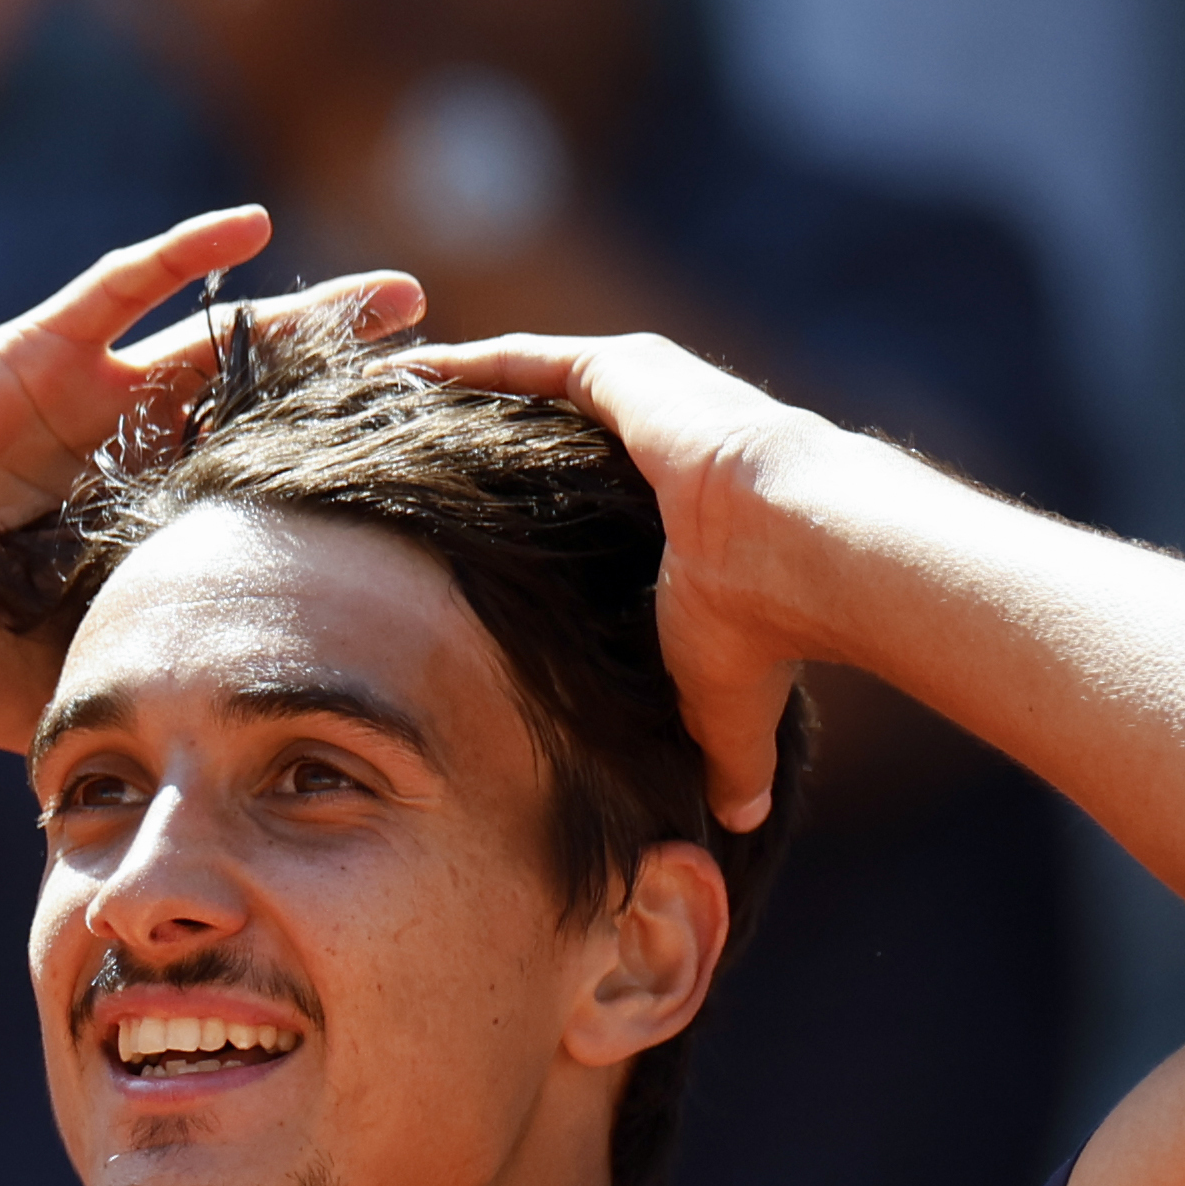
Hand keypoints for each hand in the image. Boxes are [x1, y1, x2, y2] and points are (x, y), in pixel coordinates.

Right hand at [0, 209, 422, 748]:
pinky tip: (250, 227)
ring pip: (209, 339)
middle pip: (253, 402)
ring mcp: (74, 397)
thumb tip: (254, 736)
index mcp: (125, 527)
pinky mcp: (27, 355)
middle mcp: (111, 453)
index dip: (329, 473)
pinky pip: (115, 289)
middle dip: (346, 385)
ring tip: (394, 300)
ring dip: (301, 316)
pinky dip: (181, 253)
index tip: (416, 471)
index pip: (250, 485)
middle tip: (442, 366)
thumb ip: (148, 678)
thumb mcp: (70, 677)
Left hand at [413, 330, 828, 827]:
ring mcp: (639, 398)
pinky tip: (403, 370)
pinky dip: (463, 363)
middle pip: (543, 435)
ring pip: (527, 387)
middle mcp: (653, 443)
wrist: (799, 550)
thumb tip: (745, 825)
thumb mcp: (724, 705)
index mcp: (671, 509)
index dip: (521, 512)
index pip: (577, 500)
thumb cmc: (761, 630)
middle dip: (478, 440)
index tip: (456, 535)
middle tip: (395, 455)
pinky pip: (522, 360)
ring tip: (385, 402)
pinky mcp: (623, 369)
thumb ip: (729, 756)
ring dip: (461, 393)